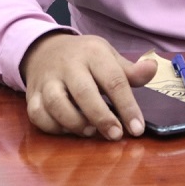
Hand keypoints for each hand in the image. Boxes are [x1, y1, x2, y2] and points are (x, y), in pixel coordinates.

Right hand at [20, 32, 157, 139]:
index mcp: (93, 53)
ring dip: (75, 123)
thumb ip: (130, 70)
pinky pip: (38, 115)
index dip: (127, 106)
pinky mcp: (31, 95)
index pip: (113, 80)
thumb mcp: (108, 57)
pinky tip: (69, 130)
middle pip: (84, 92)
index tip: (137, 128)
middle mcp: (68, 65)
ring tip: (91, 132)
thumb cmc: (84, 58)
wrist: (44, 50)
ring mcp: (47, 80)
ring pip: (57, 104)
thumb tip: (152, 69)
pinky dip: (54, 127)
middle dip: (102, 117)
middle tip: (115, 135)